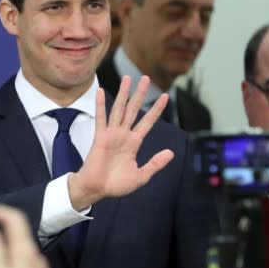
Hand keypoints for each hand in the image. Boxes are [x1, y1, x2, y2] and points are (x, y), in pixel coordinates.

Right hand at [68, 75, 173, 210]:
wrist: (97, 190)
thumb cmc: (116, 185)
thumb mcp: (141, 176)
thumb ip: (155, 164)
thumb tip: (171, 153)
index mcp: (133, 143)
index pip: (147, 122)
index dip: (156, 109)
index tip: (165, 96)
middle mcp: (123, 135)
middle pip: (133, 110)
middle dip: (140, 94)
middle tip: (145, 77)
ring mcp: (111, 135)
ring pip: (119, 109)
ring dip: (123, 93)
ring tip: (128, 78)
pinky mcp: (100, 138)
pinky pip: (101, 119)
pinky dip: (101, 105)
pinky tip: (101, 92)